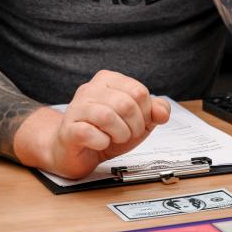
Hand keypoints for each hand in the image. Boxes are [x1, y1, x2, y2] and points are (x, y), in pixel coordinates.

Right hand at [14, 70, 170, 178]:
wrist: (73, 151)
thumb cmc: (104, 132)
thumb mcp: (136, 121)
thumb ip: (154, 112)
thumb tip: (162, 112)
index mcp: (108, 80)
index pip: (139, 91)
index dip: (146, 113)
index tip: (138, 123)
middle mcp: (90, 89)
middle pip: (126, 104)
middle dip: (134, 126)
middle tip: (128, 134)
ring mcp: (77, 108)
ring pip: (107, 116)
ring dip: (119, 134)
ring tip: (115, 138)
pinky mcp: (68, 129)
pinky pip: (90, 133)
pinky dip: (102, 142)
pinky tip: (100, 143)